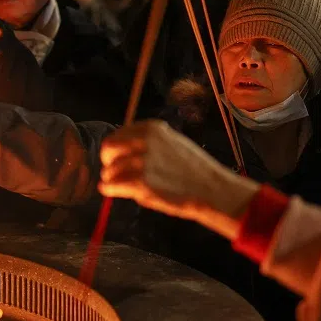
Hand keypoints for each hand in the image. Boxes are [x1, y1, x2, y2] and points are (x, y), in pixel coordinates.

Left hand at [99, 120, 258, 238]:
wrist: (211, 189)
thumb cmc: (194, 170)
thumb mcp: (171, 143)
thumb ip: (147, 144)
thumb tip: (122, 152)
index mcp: (152, 128)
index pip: (118, 135)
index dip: (115, 150)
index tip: (116, 160)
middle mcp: (145, 140)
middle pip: (108, 148)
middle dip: (108, 162)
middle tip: (113, 173)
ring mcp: (142, 161)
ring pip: (110, 170)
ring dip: (112, 180)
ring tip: (124, 186)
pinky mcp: (140, 182)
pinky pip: (111, 186)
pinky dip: (110, 190)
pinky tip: (114, 192)